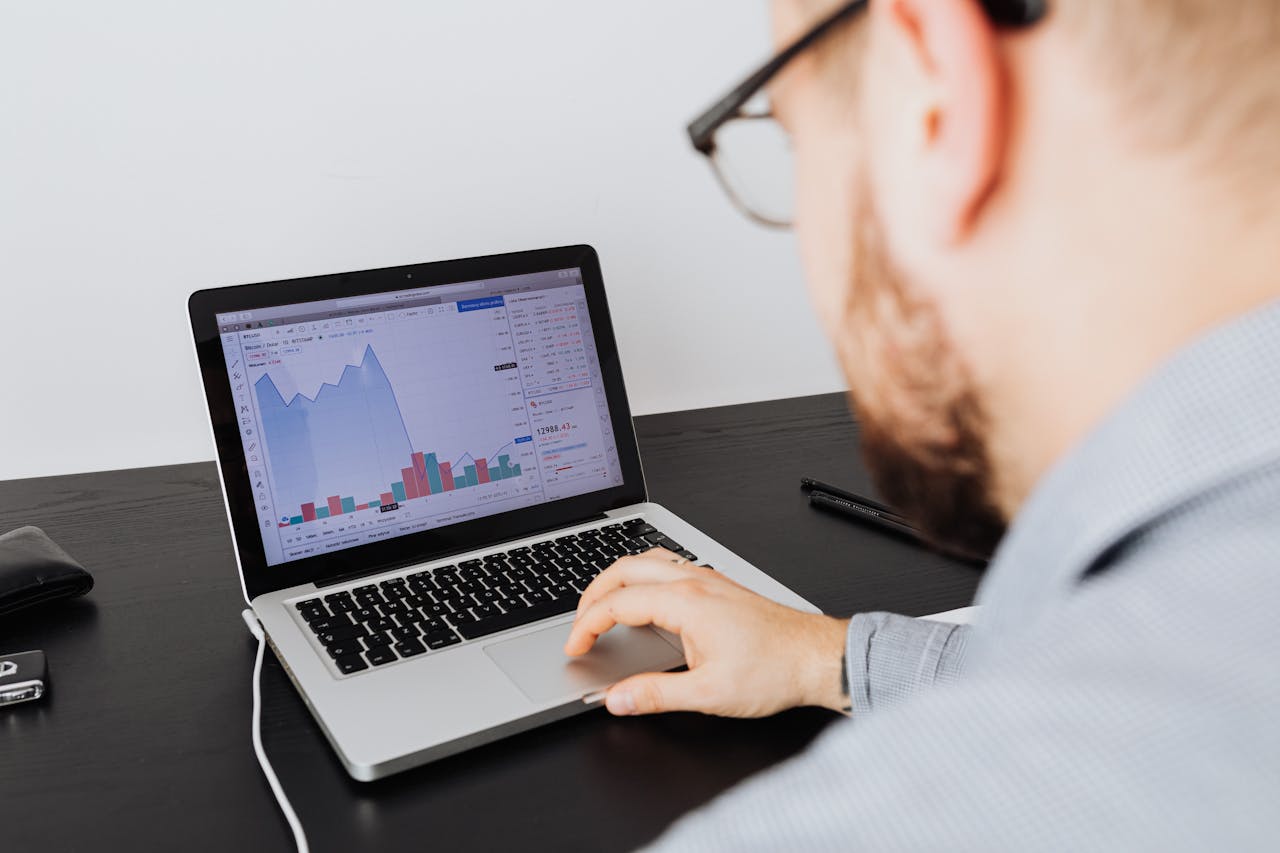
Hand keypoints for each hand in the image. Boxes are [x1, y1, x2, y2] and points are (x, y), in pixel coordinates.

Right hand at [564, 548, 849, 717]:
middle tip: (578, 624)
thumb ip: (655, 695)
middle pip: (624, 569)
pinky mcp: (718, 585)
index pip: (617, 603)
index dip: (587, 626)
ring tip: (601, 605)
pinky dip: (641, 577)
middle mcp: (694, 581)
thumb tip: (616, 699)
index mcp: (686, 602)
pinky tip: (644, 596)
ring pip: (646, 560)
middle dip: (592, 594)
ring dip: (616, 579)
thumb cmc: (774, 671)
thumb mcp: (709, 695)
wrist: (815, 657)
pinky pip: (668, 565)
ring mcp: (707, 579)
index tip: (575, 647)